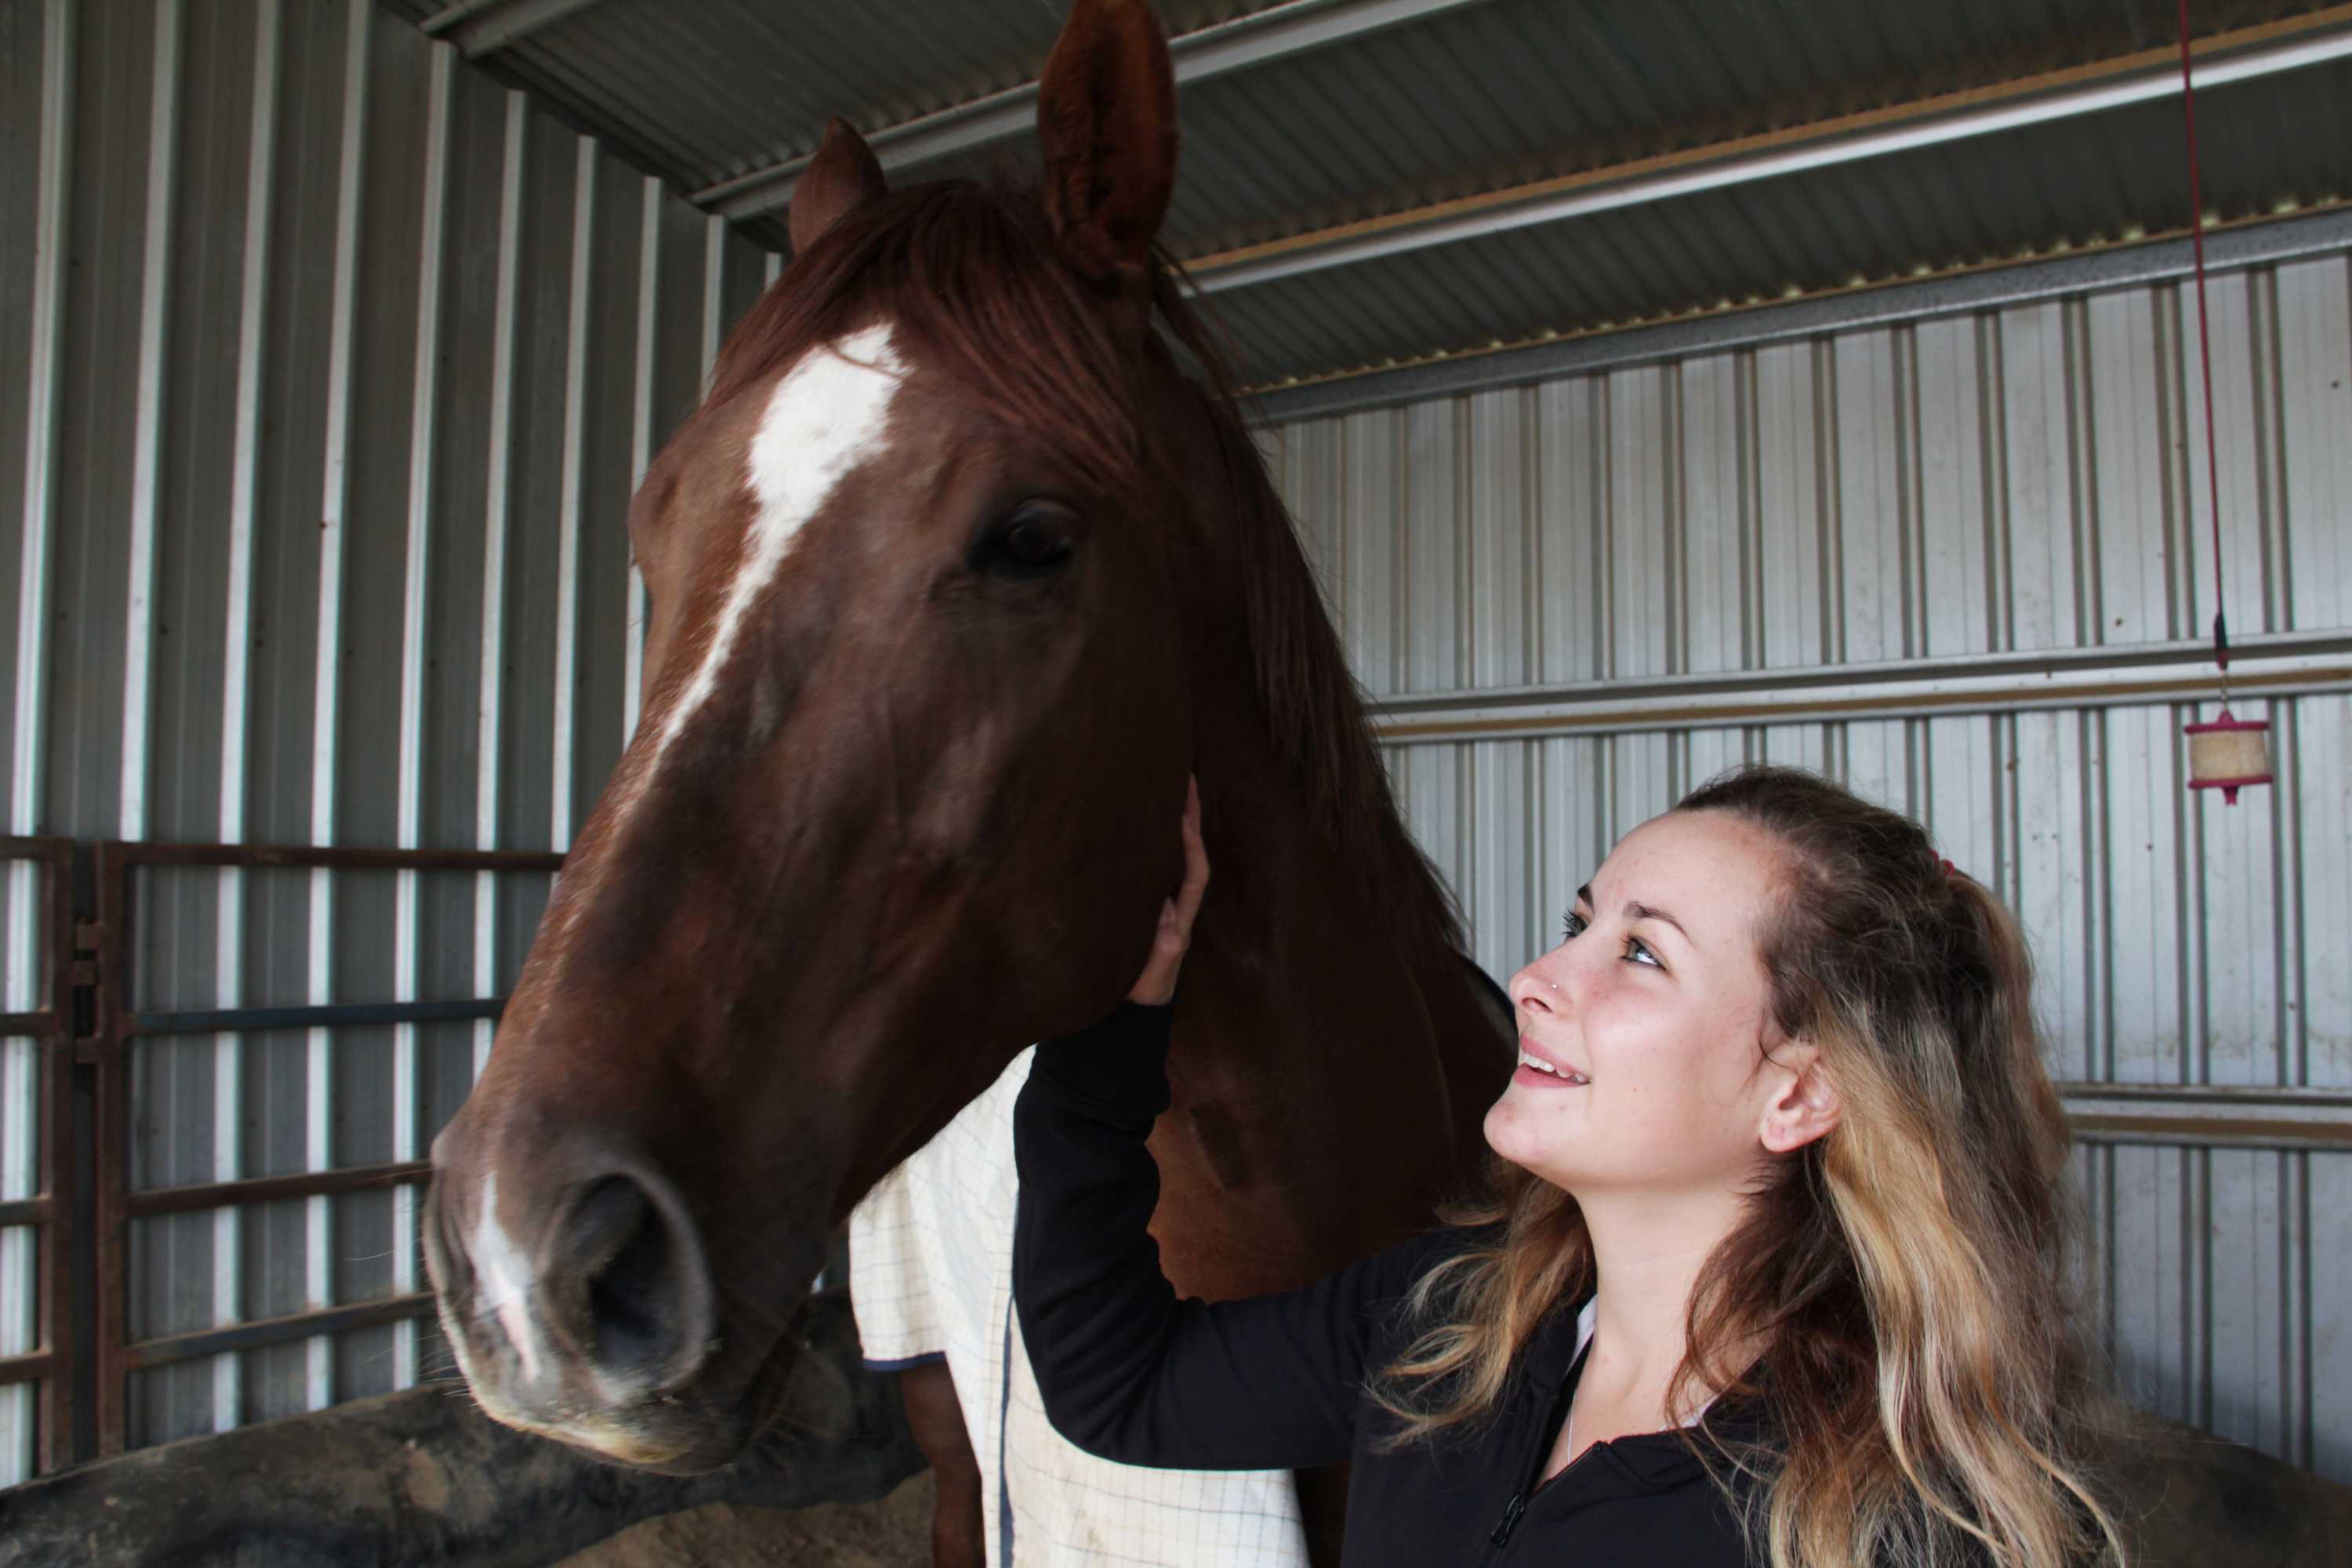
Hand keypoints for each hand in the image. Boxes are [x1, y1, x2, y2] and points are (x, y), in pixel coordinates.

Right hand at [1127, 778, 1206, 1006]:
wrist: (1129, 1012)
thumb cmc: (1142, 994)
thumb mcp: (1152, 975)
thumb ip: (1161, 949)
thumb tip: (1168, 916)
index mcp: (1181, 919)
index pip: (1193, 872)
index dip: (1190, 843)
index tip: (1181, 814)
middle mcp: (1175, 906)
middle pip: (1187, 854)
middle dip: (1188, 818)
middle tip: (1184, 778)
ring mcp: (1159, 905)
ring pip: (1170, 857)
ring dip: (1171, 824)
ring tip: (1164, 788)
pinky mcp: (1141, 907)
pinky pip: (1151, 867)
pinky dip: (1149, 843)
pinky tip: (1137, 823)